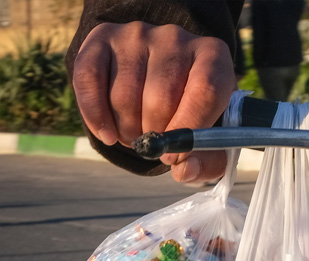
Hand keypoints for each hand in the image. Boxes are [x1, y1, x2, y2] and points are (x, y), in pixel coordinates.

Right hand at [73, 21, 235, 182]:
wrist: (160, 75)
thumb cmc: (192, 110)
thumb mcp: (211, 135)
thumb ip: (208, 160)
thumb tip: (184, 170)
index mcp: (213, 57)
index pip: (205, 91)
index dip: (189, 129)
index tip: (175, 156)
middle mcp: (176, 38)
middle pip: (161, 97)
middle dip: (155, 135)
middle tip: (155, 147)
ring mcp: (137, 35)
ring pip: (124, 96)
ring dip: (127, 130)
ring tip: (136, 135)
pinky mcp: (102, 38)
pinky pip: (88, 81)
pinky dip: (96, 117)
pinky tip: (108, 134)